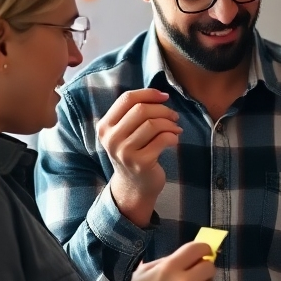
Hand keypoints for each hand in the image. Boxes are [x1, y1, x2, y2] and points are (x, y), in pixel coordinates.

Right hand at [98, 89, 181, 226]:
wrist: (134, 186)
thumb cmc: (134, 152)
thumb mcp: (126, 132)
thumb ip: (135, 113)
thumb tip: (160, 95)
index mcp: (105, 126)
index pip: (127, 99)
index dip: (149, 93)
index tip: (165, 96)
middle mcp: (111, 138)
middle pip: (141, 110)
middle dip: (163, 109)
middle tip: (174, 116)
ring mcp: (125, 152)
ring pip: (153, 124)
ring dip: (170, 123)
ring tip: (176, 128)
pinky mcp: (141, 163)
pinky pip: (163, 139)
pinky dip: (173, 136)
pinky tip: (175, 139)